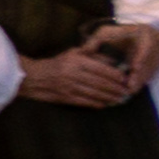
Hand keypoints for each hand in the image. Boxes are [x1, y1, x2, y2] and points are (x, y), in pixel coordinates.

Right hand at [12, 37, 147, 109]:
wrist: (32, 77)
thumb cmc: (57, 63)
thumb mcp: (73, 54)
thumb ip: (92, 55)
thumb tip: (114, 60)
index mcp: (76, 61)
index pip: (101, 68)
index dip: (115, 75)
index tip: (125, 78)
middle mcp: (73, 73)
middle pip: (100, 82)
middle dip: (116, 88)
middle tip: (127, 91)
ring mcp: (68, 86)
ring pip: (94, 93)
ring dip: (109, 97)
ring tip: (120, 99)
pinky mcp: (64, 97)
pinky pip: (84, 102)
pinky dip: (97, 103)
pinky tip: (105, 104)